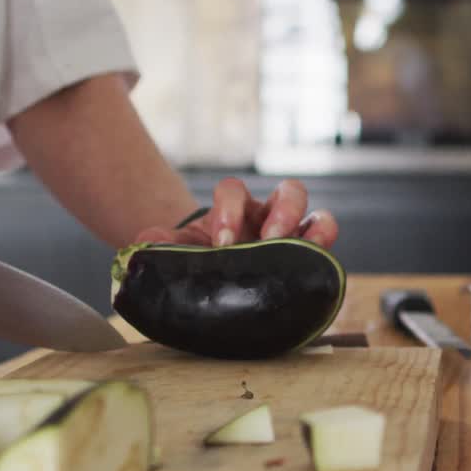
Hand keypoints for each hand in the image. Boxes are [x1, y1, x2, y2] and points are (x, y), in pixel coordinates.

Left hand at [133, 178, 337, 248]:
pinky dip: (324, 252)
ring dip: (314, 230)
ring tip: (299, 252)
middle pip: (291, 192)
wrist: (217, 279)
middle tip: (267, 240)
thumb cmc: (203, 259)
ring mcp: (296, 235)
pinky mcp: (309, 258)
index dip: (229, 210)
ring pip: (319, 216)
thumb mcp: (181, 250)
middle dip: (283, 213)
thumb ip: (162, 246)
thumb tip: (144, 247)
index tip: (220, 242)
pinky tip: (315, 268)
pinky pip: (327, 247)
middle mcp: (271, 215)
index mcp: (237, 207)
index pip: (235, 191)